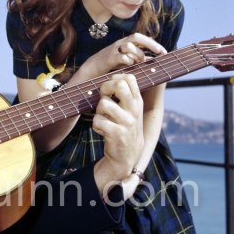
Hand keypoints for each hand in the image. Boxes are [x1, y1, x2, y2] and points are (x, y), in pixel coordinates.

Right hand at [82, 33, 165, 78]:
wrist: (92, 68)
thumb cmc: (111, 64)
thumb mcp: (126, 60)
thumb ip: (138, 59)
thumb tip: (153, 60)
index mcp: (124, 43)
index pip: (141, 37)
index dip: (153, 43)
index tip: (164, 52)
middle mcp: (120, 44)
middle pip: (136, 37)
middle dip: (150, 44)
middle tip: (159, 53)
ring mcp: (114, 50)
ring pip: (130, 46)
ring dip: (138, 54)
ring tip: (140, 63)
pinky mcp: (109, 59)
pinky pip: (122, 57)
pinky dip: (129, 61)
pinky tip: (130, 65)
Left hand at [92, 74, 144, 193]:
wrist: (127, 155)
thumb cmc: (124, 127)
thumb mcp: (131, 110)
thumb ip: (125, 95)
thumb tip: (112, 78)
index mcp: (137, 102)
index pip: (129, 78)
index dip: (115, 78)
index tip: (110, 89)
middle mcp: (134, 110)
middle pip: (119, 85)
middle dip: (105, 88)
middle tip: (104, 98)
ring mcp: (126, 122)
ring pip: (103, 103)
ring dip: (98, 111)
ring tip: (104, 118)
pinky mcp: (117, 133)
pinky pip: (98, 120)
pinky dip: (96, 125)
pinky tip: (102, 130)